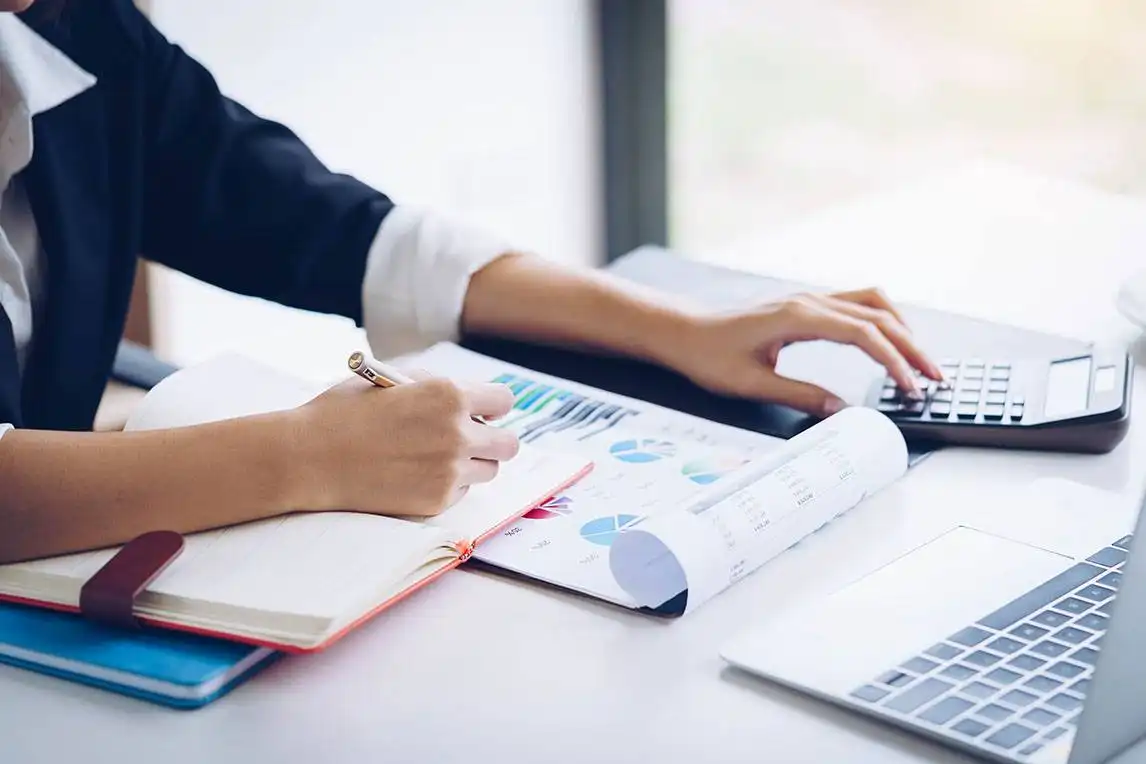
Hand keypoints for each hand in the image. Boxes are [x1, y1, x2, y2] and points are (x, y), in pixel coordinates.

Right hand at [289, 376, 519, 515]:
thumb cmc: (343, 412)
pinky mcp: (437, 500)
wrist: (308, 458)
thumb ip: (434, 385)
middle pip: (508, 443)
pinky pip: (461, 491)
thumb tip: (468, 396)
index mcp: (448, 394)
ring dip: (472, 463)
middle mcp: (457, 433)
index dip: (492, 406)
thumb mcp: (391, 379)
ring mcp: (450, 471)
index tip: (483, 411)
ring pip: (488, 470)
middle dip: (492, 439)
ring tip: (437, 457)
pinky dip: (447, 484)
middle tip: (472, 439)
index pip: (503, 401)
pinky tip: (415, 474)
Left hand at [661, 288, 942, 415]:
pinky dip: (881, 320)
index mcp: (797, 316)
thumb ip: (799, 395)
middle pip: (878, 315)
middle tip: (935, 378)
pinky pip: (856, 304)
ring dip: (901, 329)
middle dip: (911, 346)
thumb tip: (840, 411)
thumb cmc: (708, 355)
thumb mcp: (751, 383)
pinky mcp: (805, 305)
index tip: (910, 387)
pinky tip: (890, 342)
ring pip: (871, 303)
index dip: (892, 361)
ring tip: (920, 361)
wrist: (683, 332)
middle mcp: (808, 300)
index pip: (862, 334)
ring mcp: (808, 298)